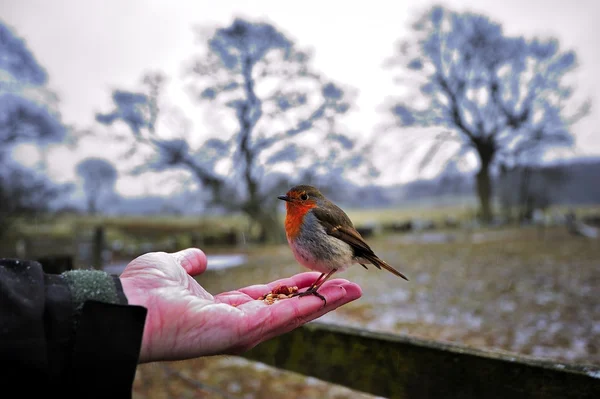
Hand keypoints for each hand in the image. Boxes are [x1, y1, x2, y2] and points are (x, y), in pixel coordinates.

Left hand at [119, 248, 361, 362]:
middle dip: (321, 297)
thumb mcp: (172, 266)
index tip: (316, 275)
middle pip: (289, 309)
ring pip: (294, 315)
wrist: (125, 305)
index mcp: (225, 309)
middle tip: (351, 285)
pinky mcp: (242, 332)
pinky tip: (334, 295)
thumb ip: (189, 263)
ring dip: (325, 303)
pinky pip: (284, 317)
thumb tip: (200, 257)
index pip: (269, 297)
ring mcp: (242, 331)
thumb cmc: (143, 289)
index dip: (294, 286)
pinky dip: (312, 306)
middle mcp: (238, 324)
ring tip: (353, 288)